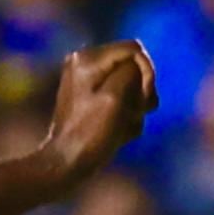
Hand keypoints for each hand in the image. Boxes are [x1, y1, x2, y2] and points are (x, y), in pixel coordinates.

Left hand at [42, 41, 158, 186]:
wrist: (66, 164)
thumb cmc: (90, 134)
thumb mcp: (115, 98)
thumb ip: (131, 72)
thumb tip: (139, 63)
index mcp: (88, 58)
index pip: (134, 50)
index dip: (147, 74)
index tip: (144, 100)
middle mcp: (85, 62)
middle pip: (133, 68)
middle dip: (140, 93)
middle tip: (133, 116)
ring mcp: (87, 80)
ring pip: (130, 86)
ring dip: (135, 108)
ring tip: (124, 128)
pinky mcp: (90, 98)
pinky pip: (120, 99)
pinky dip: (125, 115)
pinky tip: (119, 133)